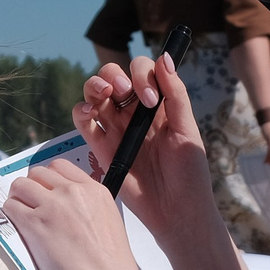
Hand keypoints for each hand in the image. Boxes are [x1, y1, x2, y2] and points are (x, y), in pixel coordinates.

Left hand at [1, 158, 149, 269]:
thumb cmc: (112, 267)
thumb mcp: (108, 223)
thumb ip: (88, 209)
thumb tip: (70, 213)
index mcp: (95, 191)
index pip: (61, 167)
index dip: (48, 180)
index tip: (45, 193)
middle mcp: (73, 192)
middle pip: (38, 173)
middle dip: (31, 188)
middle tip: (30, 206)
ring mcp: (53, 205)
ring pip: (20, 185)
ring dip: (17, 199)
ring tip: (21, 217)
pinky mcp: (34, 223)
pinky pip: (10, 207)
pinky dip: (9, 215)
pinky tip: (17, 229)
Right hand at [74, 53, 217, 248]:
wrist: (176, 211)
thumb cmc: (188, 173)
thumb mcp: (187, 131)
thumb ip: (175, 95)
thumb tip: (164, 58)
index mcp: (157, 104)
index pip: (142, 71)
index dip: (141, 75)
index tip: (150, 99)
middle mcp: (133, 112)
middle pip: (112, 76)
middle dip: (113, 76)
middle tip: (125, 93)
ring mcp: (115, 129)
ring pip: (94, 94)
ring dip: (94, 86)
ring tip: (105, 95)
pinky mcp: (101, 148)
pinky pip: (84, 122)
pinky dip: (81, 111)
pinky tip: (90, 113)